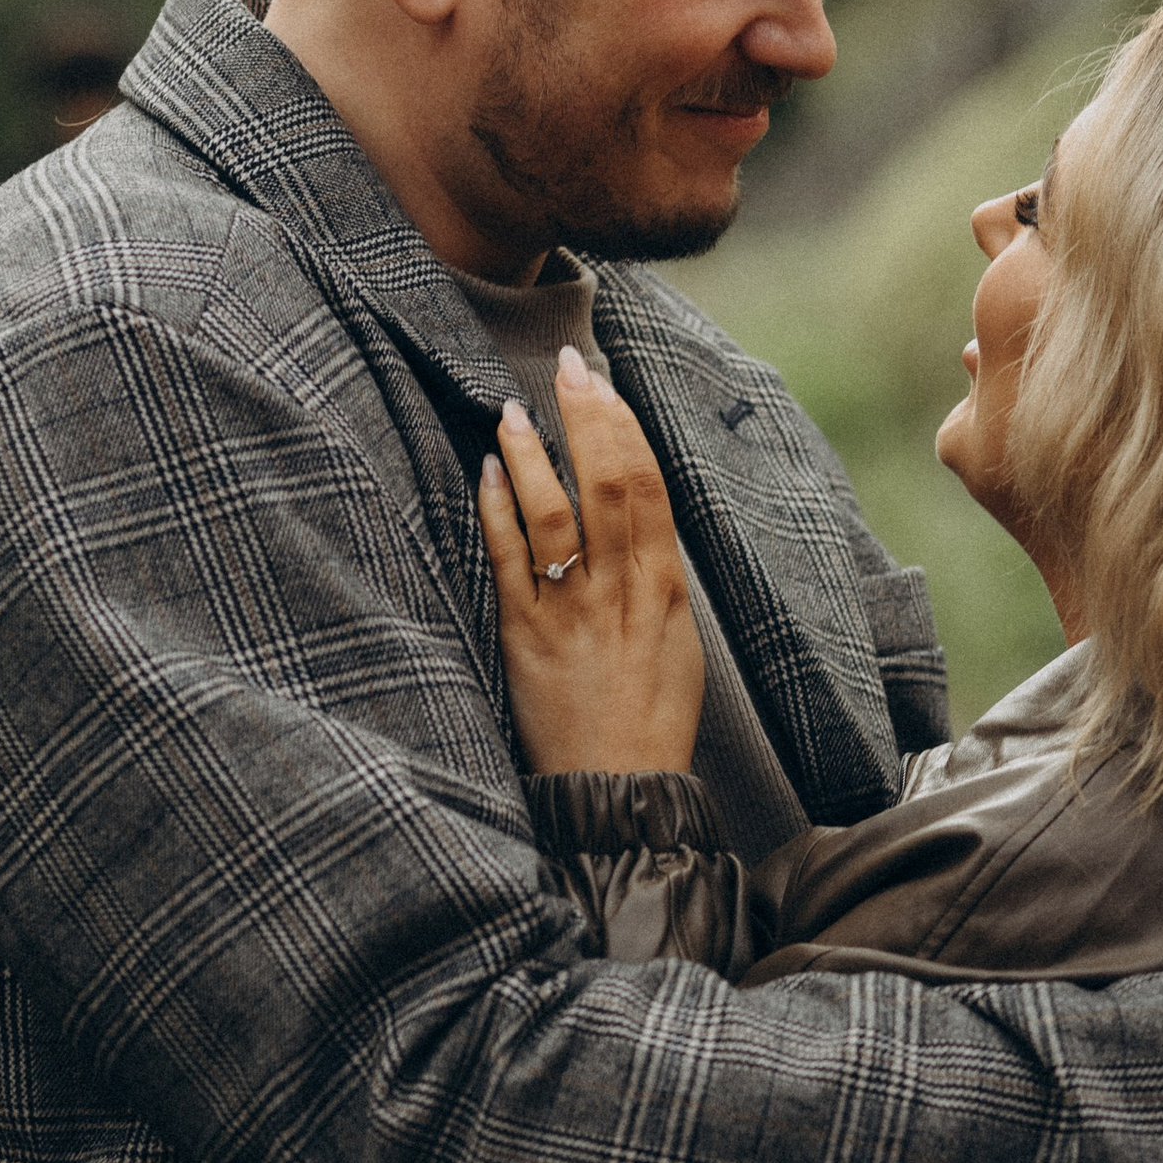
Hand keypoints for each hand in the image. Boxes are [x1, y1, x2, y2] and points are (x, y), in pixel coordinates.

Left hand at [477, 346, 705, 775]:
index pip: (647, 489)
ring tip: (513, 411)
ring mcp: (572, 615)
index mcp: (665, 591)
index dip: (624, 429)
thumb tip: (638, 524)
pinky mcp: (526, 640)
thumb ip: (655, 582)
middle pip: (607, 486)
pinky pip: (509, 563)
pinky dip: (497, 511)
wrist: (620, 794)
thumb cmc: (651, 723)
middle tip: (567, 368)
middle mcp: (621, 594)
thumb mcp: (677, 645)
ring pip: (555, 515)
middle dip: (587, 419)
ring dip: (532, 456)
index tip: (603, 385)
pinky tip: (485, 474)